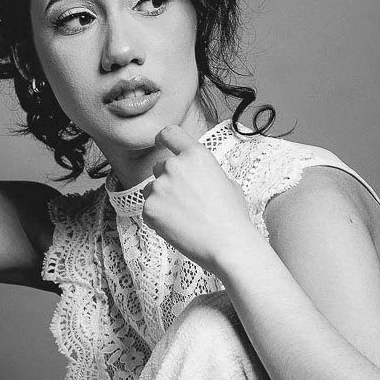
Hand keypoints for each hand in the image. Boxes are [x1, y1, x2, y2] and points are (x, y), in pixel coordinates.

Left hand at [141, 125, 257, 273]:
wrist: (227, 245)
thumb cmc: (232, 217)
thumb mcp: (227, 183)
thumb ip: (206, 172)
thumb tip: (196, 176)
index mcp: (196, 155)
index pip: (170, 134)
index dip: (163, 138)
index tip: (159, 142)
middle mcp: (175, 166)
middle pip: (160, 167)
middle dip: (167, 181)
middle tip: (184, 201)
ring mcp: (160, 187)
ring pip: (151, 189)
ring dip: (161, 199)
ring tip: (183, 217)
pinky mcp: (150, 208)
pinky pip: (148, 210)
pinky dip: (158, 218)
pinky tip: (177, 227)